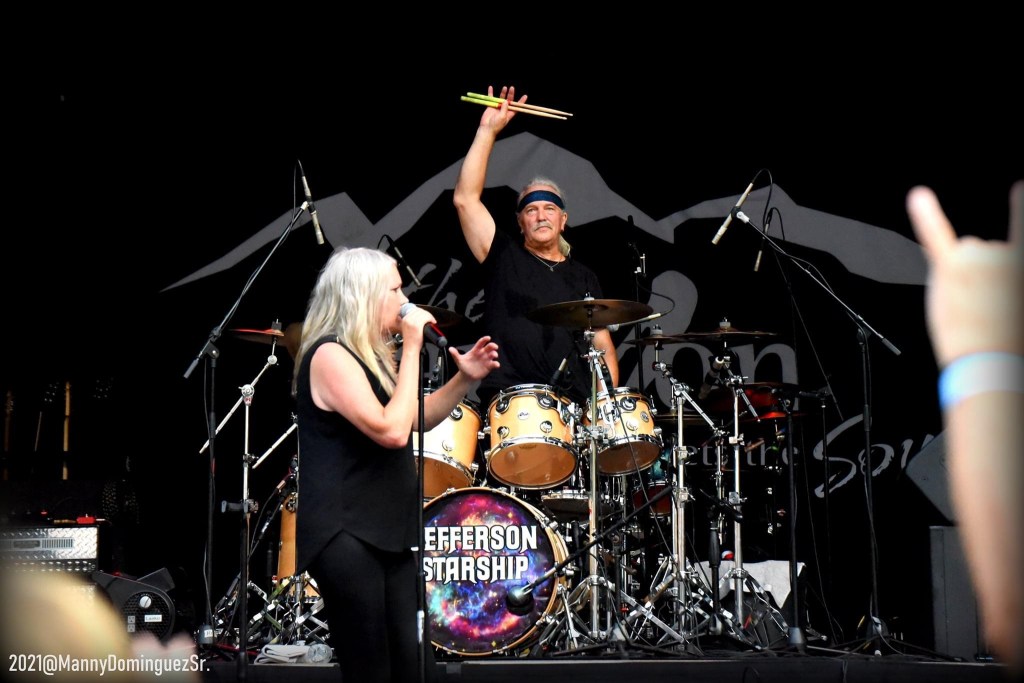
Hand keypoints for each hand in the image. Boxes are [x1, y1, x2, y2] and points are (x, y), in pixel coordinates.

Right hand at [399, 305, 434, 347]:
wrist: (411, 349)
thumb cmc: (411, 341)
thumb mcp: (408, 328)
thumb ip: (411, 321)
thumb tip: (419, 316)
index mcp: (404, 319)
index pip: (415, 309)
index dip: (422, 311)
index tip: (426, 315)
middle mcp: (407, 319)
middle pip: (419, 310)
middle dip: (426, 313)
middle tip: (430, 318)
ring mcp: (412, 322)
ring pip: (423, 313)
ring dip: (430, 316)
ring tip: (432, 320)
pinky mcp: (417, 325)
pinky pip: (426, 317)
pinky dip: (431, 318)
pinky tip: (432, 322)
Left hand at [449, 336, 498, 380]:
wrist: (467, 375)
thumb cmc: (464, 366)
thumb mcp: (459, 360)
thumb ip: (455, 354)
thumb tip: (450, 348)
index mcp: (476, 350)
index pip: (481, 343)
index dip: (484, 340)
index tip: (488, 338)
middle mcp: (482, 353)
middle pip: (489, 347)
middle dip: (493, 345)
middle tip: (494, 346)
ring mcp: (486, 359)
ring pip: (493, 354)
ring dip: (494, 354)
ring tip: (493, 355)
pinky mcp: (489, 366)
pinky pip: (494, 364)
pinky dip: (496, 364)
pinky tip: (496, 364)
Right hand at [479, 85, 526, 134]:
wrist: (487, 128)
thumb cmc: (496, 125)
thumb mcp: (503, 117)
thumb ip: (505, 109)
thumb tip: (506, 100)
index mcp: (509, 113)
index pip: (517, 107)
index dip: (521, 101)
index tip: (525, 96)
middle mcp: (504, 110)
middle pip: (509, 100)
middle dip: (511, 94)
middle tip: (512, 88)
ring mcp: (498, 107)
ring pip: (501, 98)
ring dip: (503, 92)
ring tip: (505, 88)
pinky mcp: (491, 106)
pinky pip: (491, 98)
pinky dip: (491, 93)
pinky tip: (490, 88)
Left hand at [906, 181, 1023, 365]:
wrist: (993, 364)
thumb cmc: (1007, 335)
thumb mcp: (1011, 295)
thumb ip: (996, 266)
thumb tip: (969, 248)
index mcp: (1021, 259)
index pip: (1019, 229)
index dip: (1018, 210)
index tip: (1018, 187)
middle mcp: (1004, 252)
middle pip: (981, 250)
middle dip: (977, 276)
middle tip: (985, 307)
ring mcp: (979, 259)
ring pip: (962, 254)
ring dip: (960, 278)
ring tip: (971, 306)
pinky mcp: (951, 270)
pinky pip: (935, 236)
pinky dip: (926, 216)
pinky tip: (919, 197)